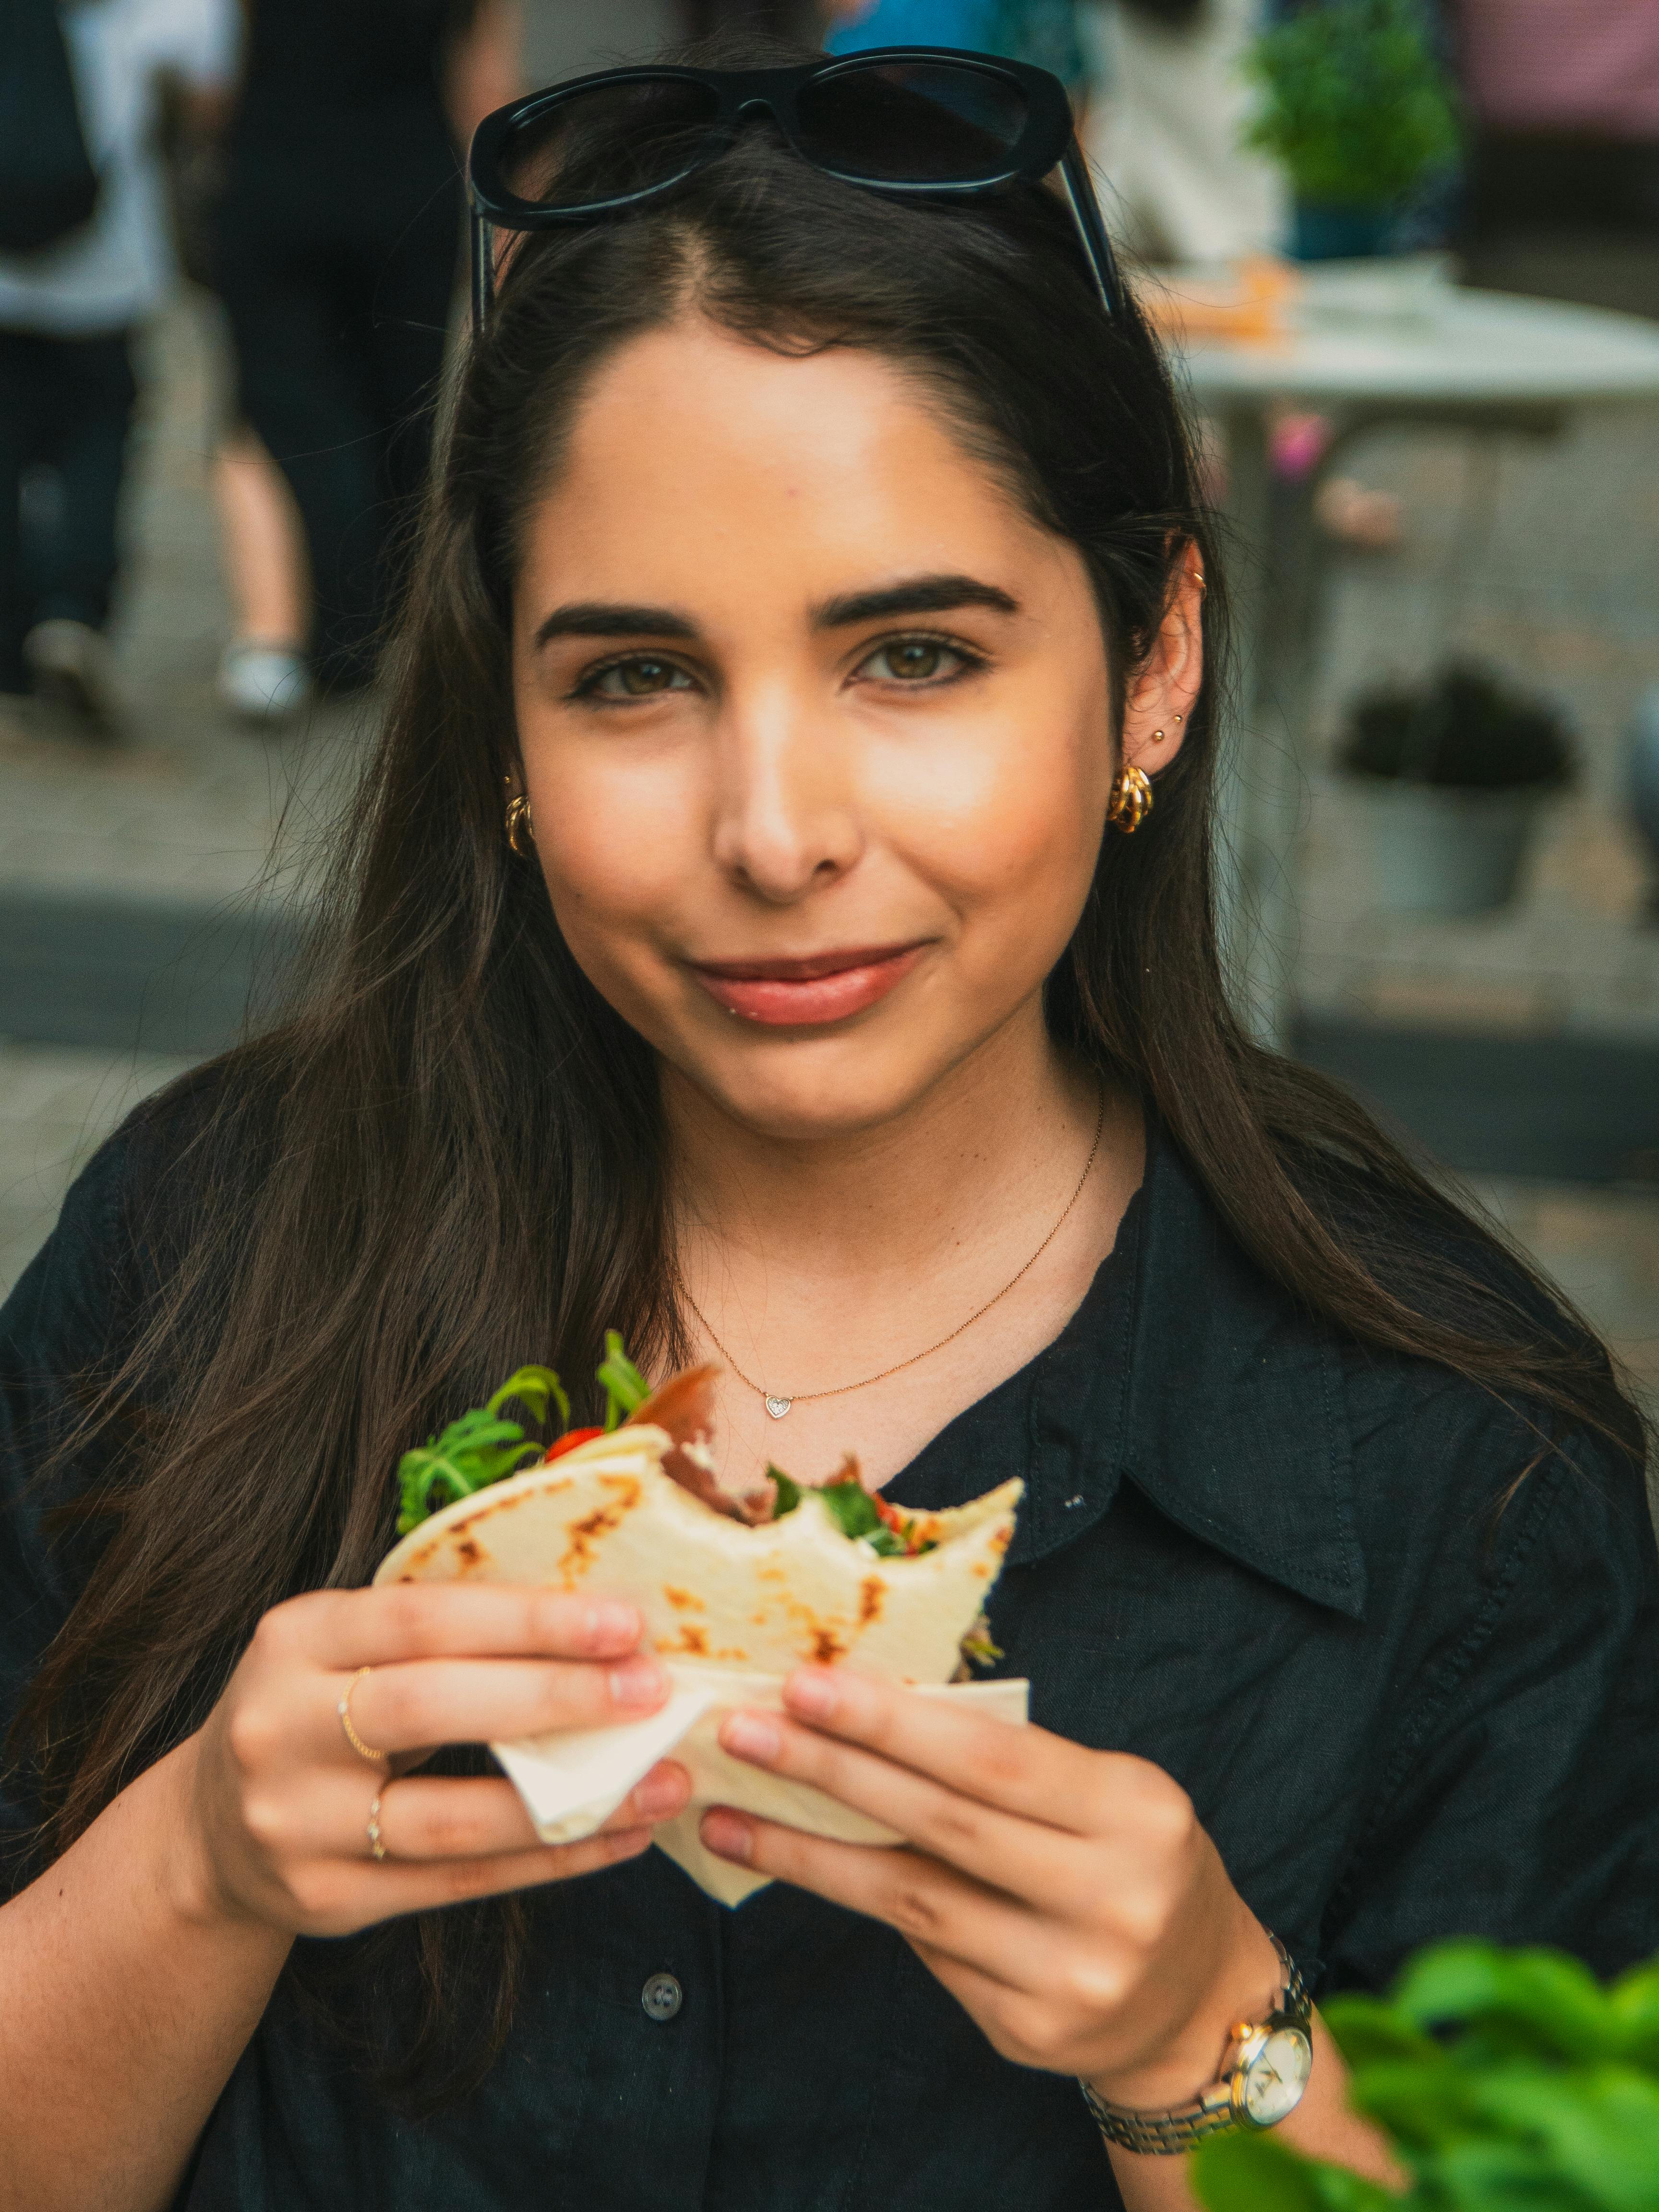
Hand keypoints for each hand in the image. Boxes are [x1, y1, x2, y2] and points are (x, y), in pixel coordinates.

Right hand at [180, 1586, 690, 1938]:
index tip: (626, 1622)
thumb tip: (595, 1619)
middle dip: (555, 1696)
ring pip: (453, 1817)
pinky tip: (619, 1836)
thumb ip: (443, 1629)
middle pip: (432, 1706)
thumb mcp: (345, 1648)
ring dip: (573, 1802)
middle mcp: (284, 1728)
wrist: (209, 1832)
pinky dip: (550, 1861)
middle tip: (654, 1690)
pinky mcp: (327, 1901)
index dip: (528, 1619)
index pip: (424, 1617)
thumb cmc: (318, 1710)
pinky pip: (459, 1884)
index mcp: (297, 1638)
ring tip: (665, 1782)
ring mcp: (298, 1823)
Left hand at [702, 1668, 1279, 2106]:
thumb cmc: (1135, 1859)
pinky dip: (867, 1903)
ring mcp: (1068, 1978)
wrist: (1197, 2000)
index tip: (804, 1686)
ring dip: (809, 1852)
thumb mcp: (1104, 1791)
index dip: (891, 1724)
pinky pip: (927, 1952)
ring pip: (911, 1900)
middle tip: (743, 1732)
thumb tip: (869, 1718)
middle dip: (830, 1772)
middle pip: (941, 1825)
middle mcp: (1110, 1900)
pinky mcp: (1027, 2034)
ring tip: (732, 1812)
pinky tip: (813, 1868)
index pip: (992, 1760)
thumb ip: (1006, 1764)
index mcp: (1135, 1813)